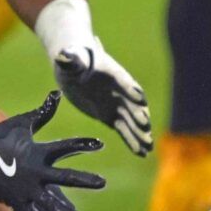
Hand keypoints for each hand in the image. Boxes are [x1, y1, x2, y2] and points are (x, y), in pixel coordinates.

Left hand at [52, 40, 152, 155]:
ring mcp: (118, 105)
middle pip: (133, 104)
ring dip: (140, 134)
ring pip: (131, 121)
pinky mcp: (111, 117)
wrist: (76, 70)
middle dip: (139, 116)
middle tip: (145, 127)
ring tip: (148, 148)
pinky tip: (141, 153)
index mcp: (113, 74)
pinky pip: (124, 130)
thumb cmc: (74, 61)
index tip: (140, 101)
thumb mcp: (70, 60)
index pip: (124, 81)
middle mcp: (121, 91)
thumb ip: (70, 60)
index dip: (131, 90)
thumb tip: (63, 57)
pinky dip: (132, 141)